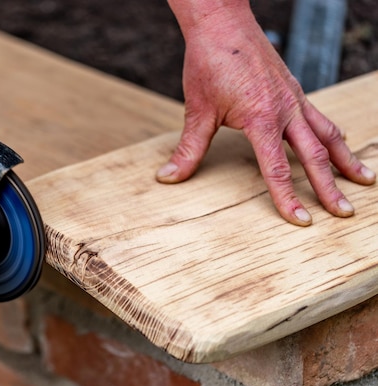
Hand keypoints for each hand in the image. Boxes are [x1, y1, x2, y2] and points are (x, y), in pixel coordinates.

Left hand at [158, 2, 374, 225]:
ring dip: (345, 160)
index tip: (301, 221)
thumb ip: (188, 149)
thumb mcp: (198, 110)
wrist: (222, 23)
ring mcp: (294, 98)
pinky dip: (333, 135)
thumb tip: (168, 178)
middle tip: (345, 213)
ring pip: (327, 134)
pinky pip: (320, 117)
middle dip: (329, 187)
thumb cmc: (209, 63)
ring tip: (364, 181)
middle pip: (314, 156)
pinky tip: (337, 145)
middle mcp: (285, 109)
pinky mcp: (294, 89)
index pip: (277, 168)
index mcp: (262, 118)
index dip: (287, 198)